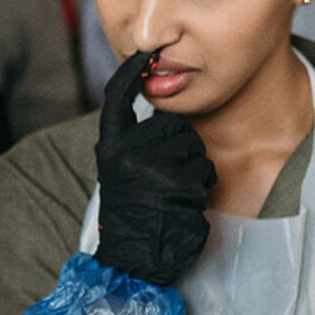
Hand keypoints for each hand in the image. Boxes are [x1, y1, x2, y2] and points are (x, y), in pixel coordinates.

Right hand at [93, 48, 215, 286]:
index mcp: (110, 148)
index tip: (146, 55)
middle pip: (172, 126)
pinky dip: (201, 188)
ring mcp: (151, 170)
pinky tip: (183, 205)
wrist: (134, 259)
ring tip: (173, 194)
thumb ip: (134, 143)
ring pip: (194, 149)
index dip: (131, 73)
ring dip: (194, 170)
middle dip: (180, 148)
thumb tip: (160, 112)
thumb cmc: (132, 214)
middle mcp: (126, 154)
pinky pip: (205, 172)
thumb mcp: (121, 172)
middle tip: (166, 177)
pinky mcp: (177, 187)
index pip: (117, 98)